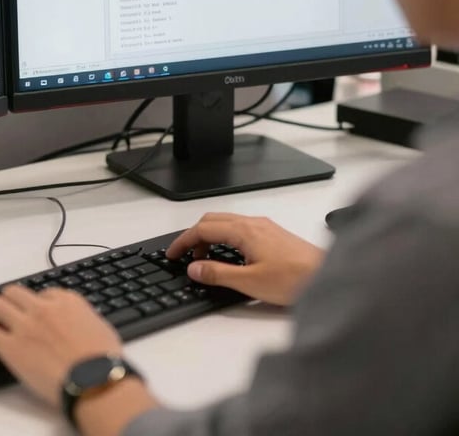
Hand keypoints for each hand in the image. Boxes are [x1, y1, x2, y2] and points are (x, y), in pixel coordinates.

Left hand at [0, 284, 122, 406]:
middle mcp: (43, 308)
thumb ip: (86, 319)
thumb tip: (82, 324)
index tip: (31, 310)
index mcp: (67, 301)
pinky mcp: (11, 347)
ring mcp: (25, 325)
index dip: (35, 302)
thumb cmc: (103, 360)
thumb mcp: (101, 328)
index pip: (44, 293)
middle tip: (0, 307)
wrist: (94, 380)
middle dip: (6, 298)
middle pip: (15, 292)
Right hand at [166, 213, 324, 305]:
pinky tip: (229, 257)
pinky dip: (225, 238)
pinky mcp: (273, 234)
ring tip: (205, 260)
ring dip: (210, 237)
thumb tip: (194, 268)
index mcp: (244, 231)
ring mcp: (265, 227)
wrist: (330, 278)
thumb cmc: (296, 279)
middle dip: (194, 236)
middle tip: (186, 257)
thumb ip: (218, 274)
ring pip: (227, 223)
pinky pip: (240, 228)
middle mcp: (253, 223)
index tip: (172, 254)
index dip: (184, 241)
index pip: (203, 229)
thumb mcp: (250, 282)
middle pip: (212, 220)